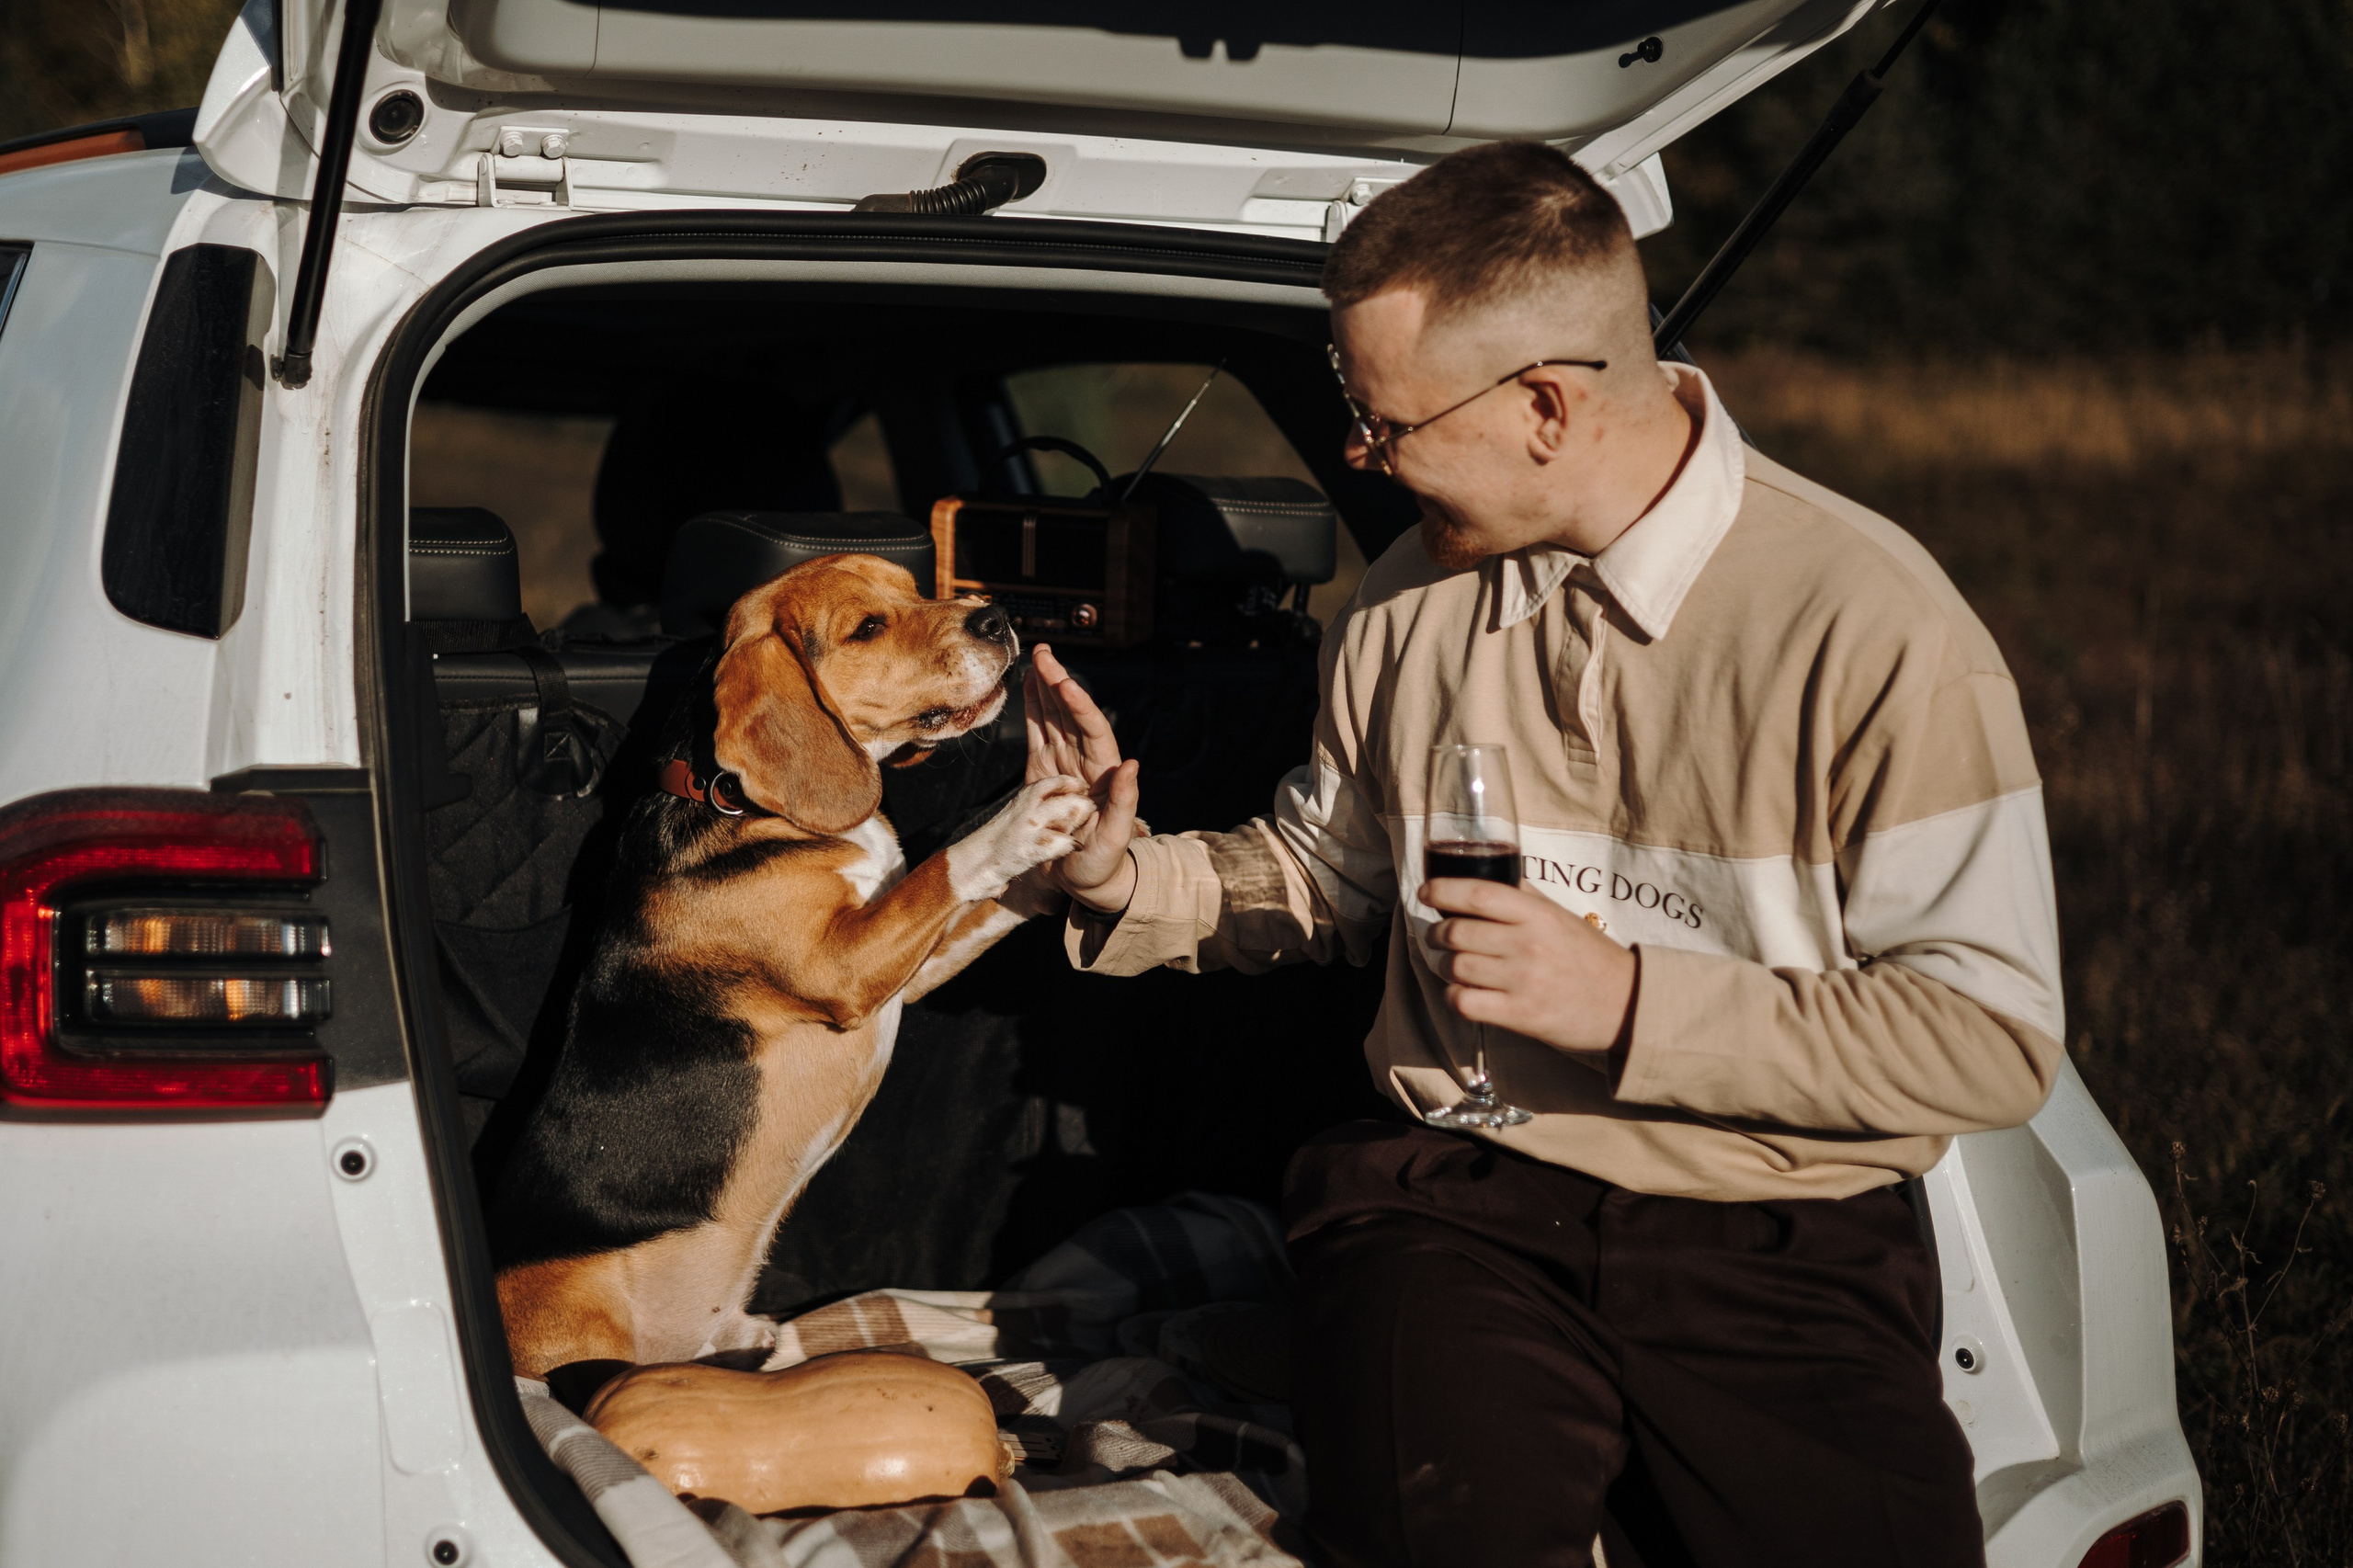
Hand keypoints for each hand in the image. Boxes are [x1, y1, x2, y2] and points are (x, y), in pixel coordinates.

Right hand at [1024, 644, 1139, 911]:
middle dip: (1056, 682)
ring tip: (1036, 659)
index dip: (1079, 704)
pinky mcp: (1044, 772)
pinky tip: (1027, 687)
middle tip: (1042, 653)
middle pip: (1071, 714)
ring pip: (1053, 718)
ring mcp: (1064, 764)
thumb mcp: (1116, 837)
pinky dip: (1032, 710)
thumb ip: (1124, 801)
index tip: (1064, 682)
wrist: (1085, 880)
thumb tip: (1131, 764)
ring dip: (1044, 688)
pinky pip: (1038, 734)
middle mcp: (1085, 761)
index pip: (1092, 729)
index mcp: (1104, 772)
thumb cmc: (1104, 862)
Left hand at [1422, 880, 1638, 1056]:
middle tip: (1438, 936)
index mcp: (1538, 915)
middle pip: (1458, 932)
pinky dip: (1454, 997)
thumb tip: (1491, 873)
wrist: (1627, 1004)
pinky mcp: (1521, 1016)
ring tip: (1452, 965)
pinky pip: (1465, 1003)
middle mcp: (1529, 945)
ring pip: (1456, 968)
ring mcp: (1523, 981)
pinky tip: (1462, 993)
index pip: (1479, 894)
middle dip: (1437, 934)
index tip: (1426, 892)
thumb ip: (1527, 896)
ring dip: (1444, 966)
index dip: (1443, 890)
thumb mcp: (1562, 916)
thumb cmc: (1591, 957)